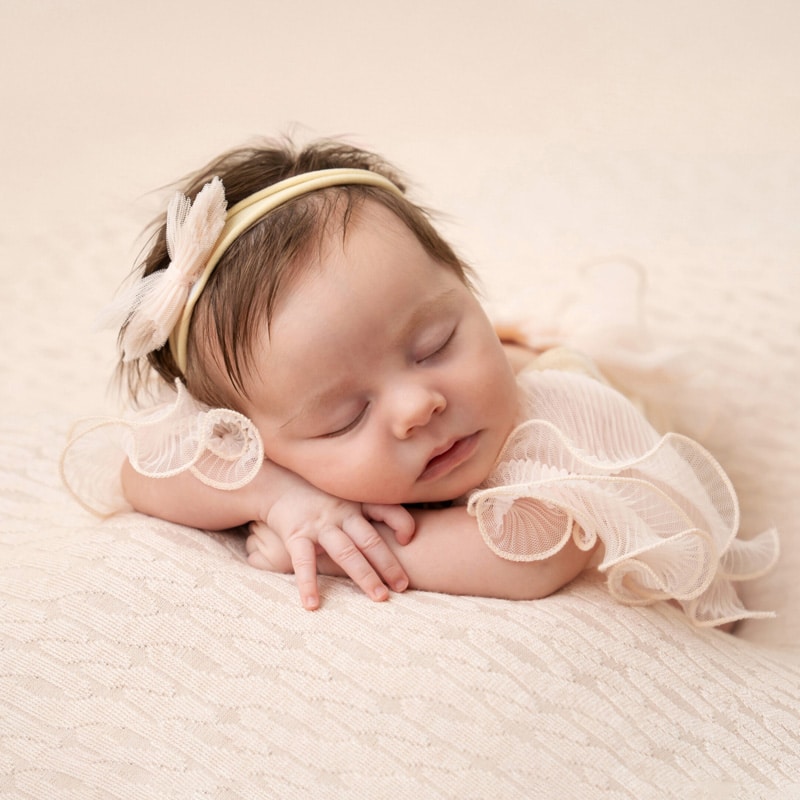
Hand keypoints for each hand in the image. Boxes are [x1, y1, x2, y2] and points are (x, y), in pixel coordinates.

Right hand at [246, 472, 414, 609]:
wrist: (277, 483)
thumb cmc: (318, 494)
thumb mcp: (346, 494)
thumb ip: (370, 509)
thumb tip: (404, 534)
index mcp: (357, 502)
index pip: (387, 509)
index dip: (402, 523)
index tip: (408, 540)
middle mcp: (343, 512)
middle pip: (370, 539)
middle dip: (388, 564)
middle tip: (402, 587)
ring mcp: (320, 524)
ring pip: (347, 551)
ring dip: (364, 575)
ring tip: (378, 597)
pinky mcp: (296, 535)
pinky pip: (304, 561)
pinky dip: (308, 583)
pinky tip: (312, 604)